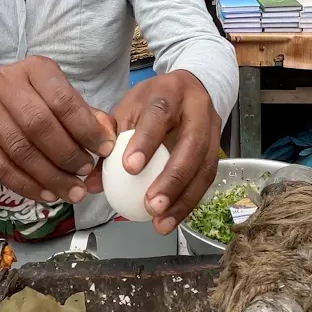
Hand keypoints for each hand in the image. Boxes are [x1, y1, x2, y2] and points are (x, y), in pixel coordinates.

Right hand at [0, 56, 116, 204]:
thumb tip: (108, 138)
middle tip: (85, 173)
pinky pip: (0, 167)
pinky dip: (26, 186)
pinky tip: (47, 195)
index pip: (63, 100)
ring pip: (20, 149)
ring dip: (50, 176)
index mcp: (34, 68)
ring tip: (72, 191)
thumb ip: (86, 116)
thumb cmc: (32, 103)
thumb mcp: (60, 99)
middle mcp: (5, 82)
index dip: (86, 129)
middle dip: (67, 154)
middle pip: (39, 125)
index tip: (104, 151)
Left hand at [89, 70, 220, 234]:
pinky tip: (172, 218)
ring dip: (184, 200)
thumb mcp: (128, 109)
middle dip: (172, 179)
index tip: (129, 168)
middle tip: (151, 206)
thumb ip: (110, 141)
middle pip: (191, 145)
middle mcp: (197, 109)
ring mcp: (213, 129)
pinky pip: (207, 179)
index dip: (146, 141)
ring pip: (205, 166)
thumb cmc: (152, 102)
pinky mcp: (218, 149)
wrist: (188, 88)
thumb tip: (93, 182)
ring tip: (161, 222)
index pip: (159, 114)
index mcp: (169, 92)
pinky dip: (189, 202)